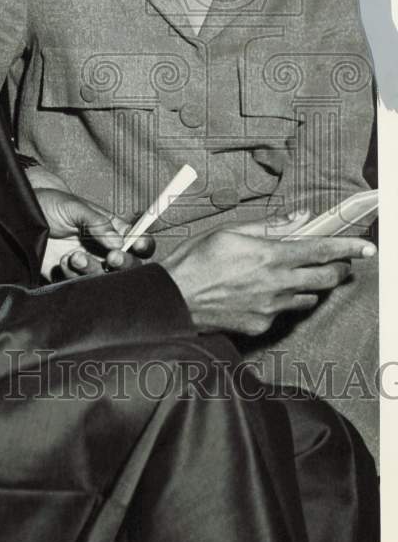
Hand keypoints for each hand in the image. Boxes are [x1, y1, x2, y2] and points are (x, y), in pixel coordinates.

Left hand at [36, 189, 153, 278]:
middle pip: (129, 266)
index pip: (137, 240)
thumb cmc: (50, 205)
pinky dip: (73, 276)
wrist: (19, 218)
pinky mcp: (70, 277)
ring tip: (74, 256)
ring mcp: (87, 265)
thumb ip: (98, 222)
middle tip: (112, 258)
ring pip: (105, 278)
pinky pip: (80, 286)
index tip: (136, 245)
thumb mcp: (74, 206)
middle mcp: (102, 250)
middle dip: (124, 264)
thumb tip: (119, 242)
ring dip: (93, 270)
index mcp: (110, 230)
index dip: (142, 245)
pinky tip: (63, 263)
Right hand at [160, 211, 376, 335]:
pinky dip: (283, 300)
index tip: (366, 247)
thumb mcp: (229, 231)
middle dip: (339, 269)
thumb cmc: (196, 261)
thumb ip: (270, 225)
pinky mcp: (261, 324)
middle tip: (340, 263)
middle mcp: (275, 284)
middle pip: (325, 278)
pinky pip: (283, 311)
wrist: (174, 299)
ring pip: (308, 297)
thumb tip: (300, 217)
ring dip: (311, 285)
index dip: (347, 247)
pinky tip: (265, 292)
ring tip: (296, 275)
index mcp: (269, 255)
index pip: (320, 250)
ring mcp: (270, 308)